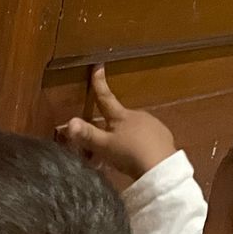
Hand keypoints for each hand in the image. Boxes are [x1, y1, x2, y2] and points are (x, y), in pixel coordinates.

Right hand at [57, 67, 176, 181]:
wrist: (160, 167)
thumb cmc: (129, 154)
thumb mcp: (104, 147)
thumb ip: (87, 135)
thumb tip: (69, 122)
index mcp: (121, 116)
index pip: (105, 98)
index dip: (100, 84)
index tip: (98, 66)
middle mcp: (137, 115)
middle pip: (119, 117)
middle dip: (110, 125)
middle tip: (103, 143)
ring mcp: (152, 124)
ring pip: (133, 128)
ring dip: (125, 137)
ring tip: (120, 154)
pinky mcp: (163, 136)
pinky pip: (146, 137)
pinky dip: (139, 144)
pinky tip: (137, 156)